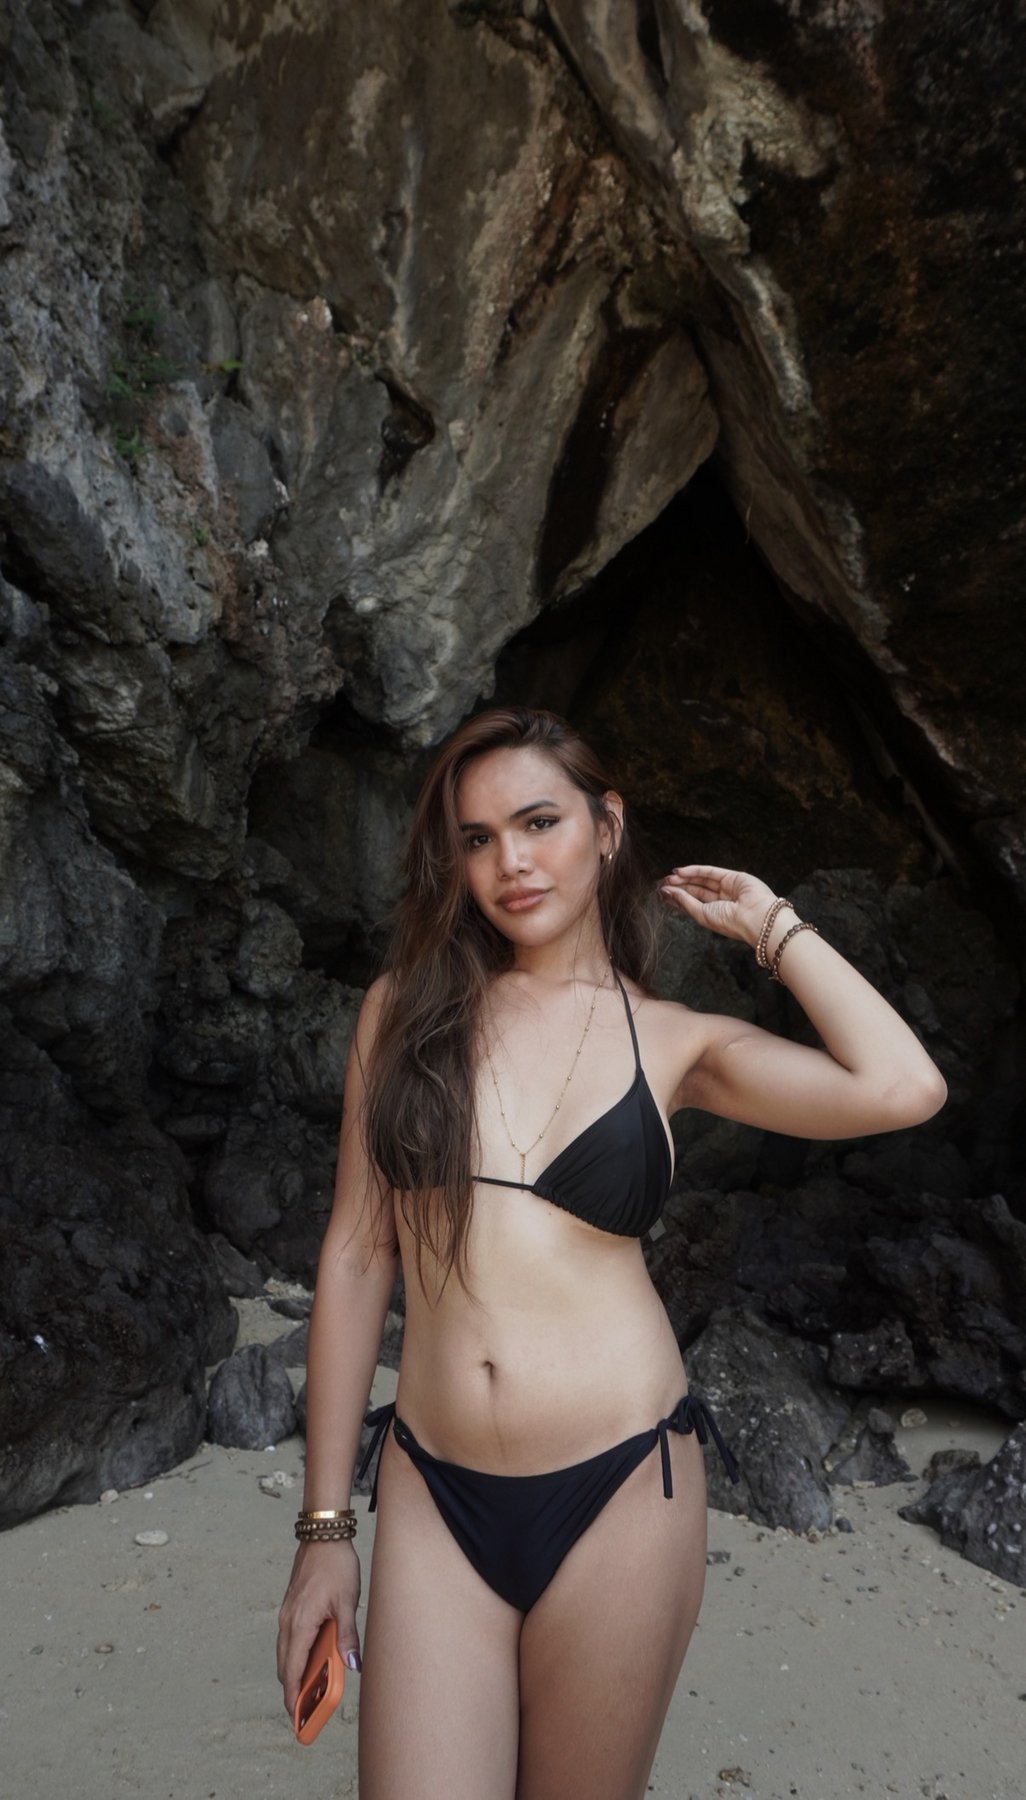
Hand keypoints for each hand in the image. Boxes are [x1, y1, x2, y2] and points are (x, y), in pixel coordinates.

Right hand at [277, 1538, 362, 1716]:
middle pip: (285, 1667)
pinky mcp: (291, 1608)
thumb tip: (352, 1664)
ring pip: (285, 1654)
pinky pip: (289, 1641)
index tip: (297, 1717)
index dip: (294, 1696)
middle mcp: (288, 1622)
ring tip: (310, 1693)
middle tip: (306, 1713)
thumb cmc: (336, 1566)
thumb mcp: (347, 1601)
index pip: (292, 1670)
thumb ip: (347, 1634)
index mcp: (300, 1623)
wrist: (322, 1536)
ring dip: (293, 1675)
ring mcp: (286, 1615)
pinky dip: (295, 1658)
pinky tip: (311, 1662)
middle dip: (293, 1691)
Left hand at [659, 864, 779, 948]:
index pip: (694, 903)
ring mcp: (728, 888)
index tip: (663, 893)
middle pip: (696, 890)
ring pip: (702, 880)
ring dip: (685, 878)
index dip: (678, 897)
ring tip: (669, 878)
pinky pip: (710, 871)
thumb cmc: (730, 923)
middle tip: (663, 883)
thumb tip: (668, 892)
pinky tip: (680, 872)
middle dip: (680, 886)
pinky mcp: (734, 876)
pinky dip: (695, 870)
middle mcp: (722, 900)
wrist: (755, 918)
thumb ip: (685, 902)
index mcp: (716, 914)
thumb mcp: (702, 914)